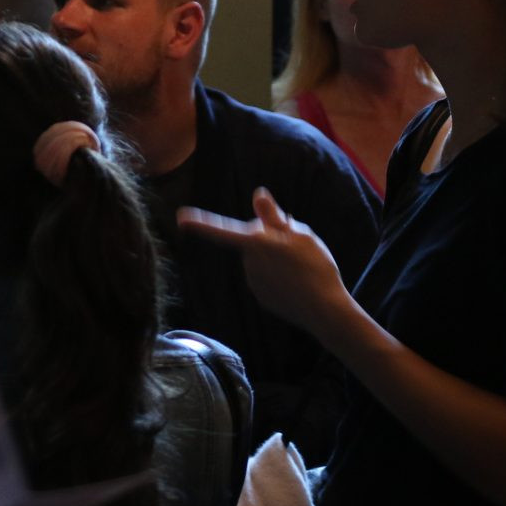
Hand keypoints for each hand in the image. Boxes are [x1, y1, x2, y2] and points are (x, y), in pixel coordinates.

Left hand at [177, 187, 351, 338]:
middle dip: (271, 240)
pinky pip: (267, 279)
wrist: (325, 310)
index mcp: (256, 243)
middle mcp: (249, 262)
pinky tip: (297, 283)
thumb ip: (274, 216)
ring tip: (301, 267)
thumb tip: (258, 195)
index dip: (201, 222)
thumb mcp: (300, 234)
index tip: (181, 217)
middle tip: (299, 248)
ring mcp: (254, 282)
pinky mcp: (262, 297)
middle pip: (254, 241)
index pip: (222, 229)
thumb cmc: (315, 267)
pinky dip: (279, 278)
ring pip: (261, 261)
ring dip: (276, 259)